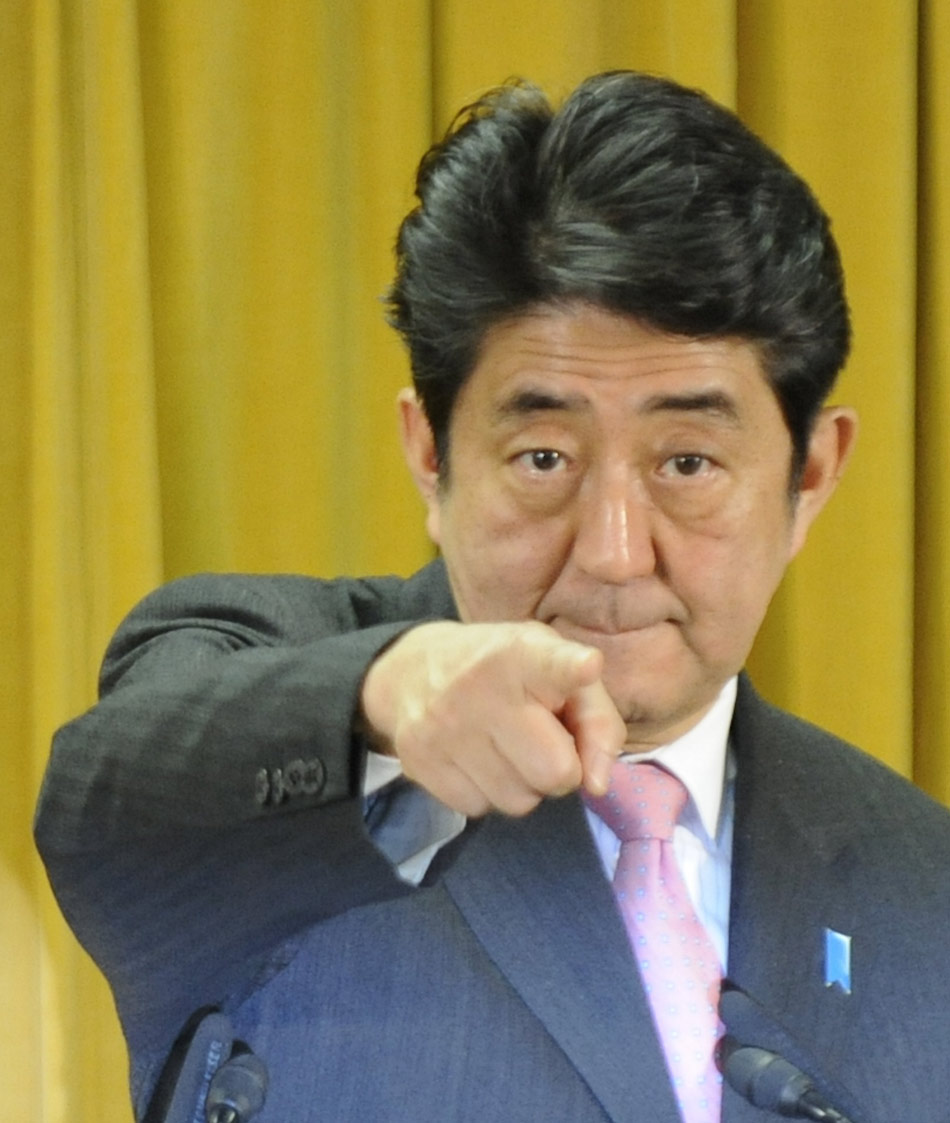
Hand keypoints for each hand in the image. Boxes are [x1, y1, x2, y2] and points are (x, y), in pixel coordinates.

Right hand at [360, 620, 625, 817]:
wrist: (409, 671)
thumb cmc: (503, 671)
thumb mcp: (556, 670)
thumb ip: (596, 719)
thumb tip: (597, 784)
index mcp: (521, 654)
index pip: (552, 664)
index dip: (572, 668)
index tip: (587, 665)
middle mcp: (480, 689)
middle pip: (554, 771)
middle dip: (560, 768)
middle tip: (541, 742)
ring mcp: (444, 728)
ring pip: (518, 801)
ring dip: (523, 785)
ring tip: (506, 749)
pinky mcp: (418, 761)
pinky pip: (478, 809)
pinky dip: (485, 792)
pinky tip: (476, 760)